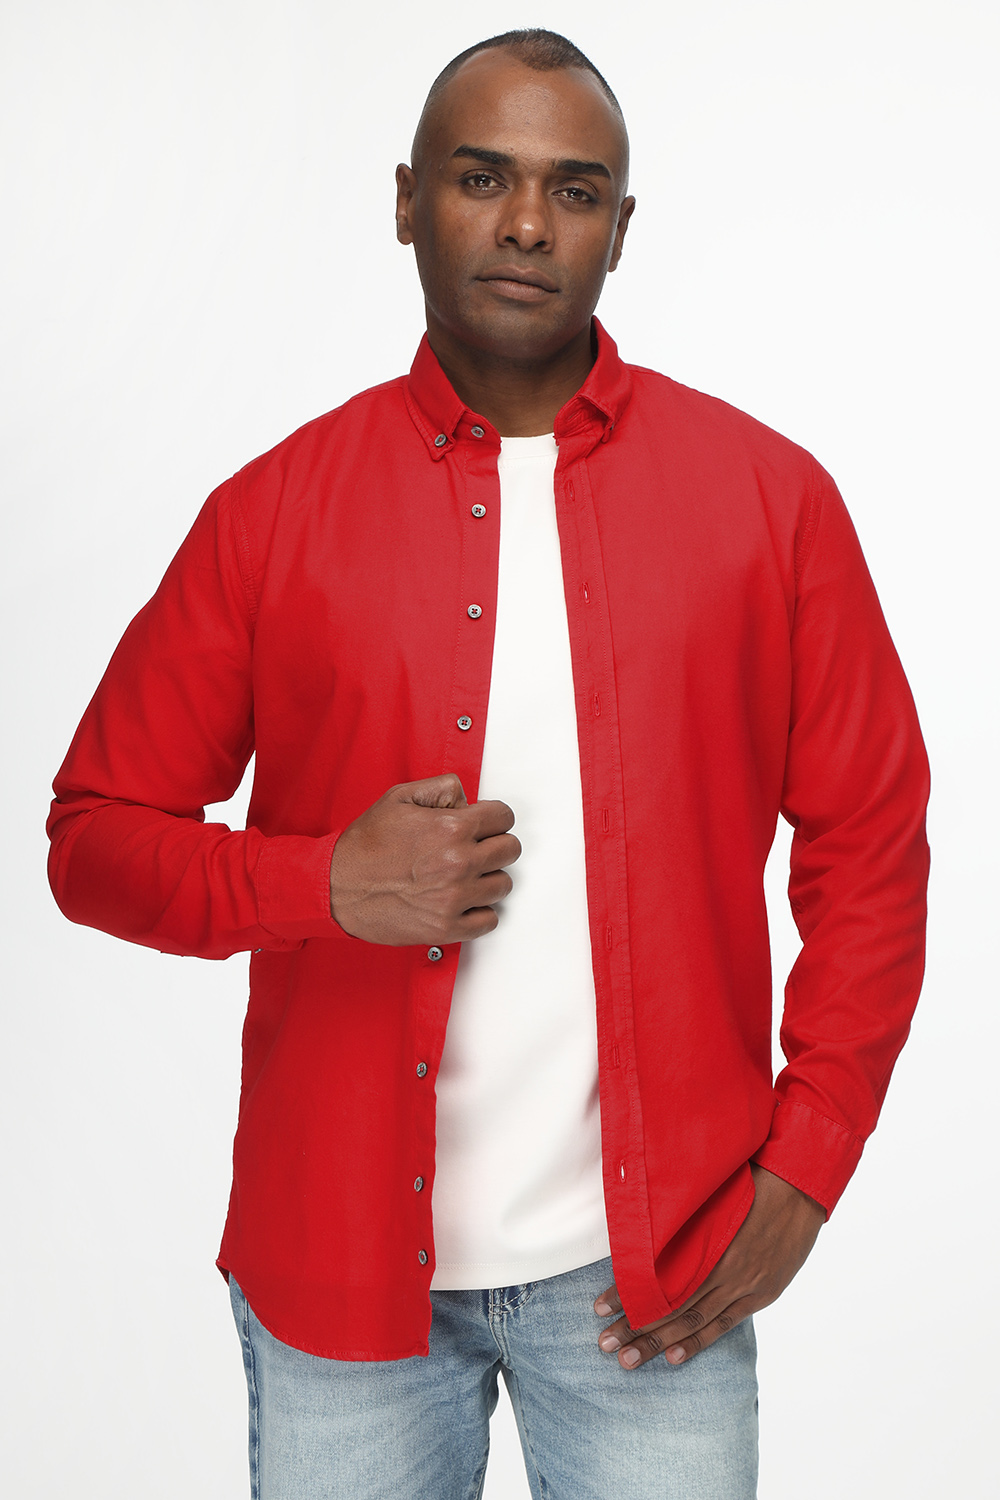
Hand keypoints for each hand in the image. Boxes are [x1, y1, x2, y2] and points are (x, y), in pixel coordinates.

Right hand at [329, 773, 520, 945]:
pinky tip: (464, 901)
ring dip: (488, 878)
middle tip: (476, 849)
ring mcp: (455, 897)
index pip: (504, 817)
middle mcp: (459, 862)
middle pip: (510, 850)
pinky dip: (481, 912)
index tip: (486, 825)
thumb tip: (466, 797)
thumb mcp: (398, 798)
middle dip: (495, 845)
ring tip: (466, 876)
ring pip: (503, 885)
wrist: (336, 887)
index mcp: (451, 827)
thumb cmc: (364, 847)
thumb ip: (440, 788)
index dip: (495, 818)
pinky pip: (489, 920)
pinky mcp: (447, 927)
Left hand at [593, 1163, 824, 1368]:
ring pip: (693, 1320)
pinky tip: (673, 1358)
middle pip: (670, 1304)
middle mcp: (721, 1266)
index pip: (657, 1277)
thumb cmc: (749, 1180)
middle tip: (604, 1344)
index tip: (599, 1307)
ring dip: (658, 1342)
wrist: (799, 1187)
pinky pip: (724, 1324)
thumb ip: (681, 1216)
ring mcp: (743, 1283)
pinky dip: (698, 1342)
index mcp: (705, 1239)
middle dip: (635, 1327)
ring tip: (627, 1360)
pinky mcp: (760, 1293)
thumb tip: (642, 1225)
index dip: (627, 1294)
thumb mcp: (710, 1192)